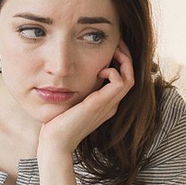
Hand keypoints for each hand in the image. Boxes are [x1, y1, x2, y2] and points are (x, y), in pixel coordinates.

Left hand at [38, 40, 134, 156]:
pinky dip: (114, 71)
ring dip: (123, 60)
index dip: (120, 60)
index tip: (110, 46)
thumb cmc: (58, 122)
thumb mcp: (71, 100)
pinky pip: (120, 83)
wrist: (55, 142)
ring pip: (129, 78)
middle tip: (116, 41)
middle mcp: (111, 104)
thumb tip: (72, 70)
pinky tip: (99, 70)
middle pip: (130, 75)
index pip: (123, 78)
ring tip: (113, 49)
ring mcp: (108, 105)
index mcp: (106, 103)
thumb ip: (77, 87)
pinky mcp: (100, 105)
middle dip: (125, 55)